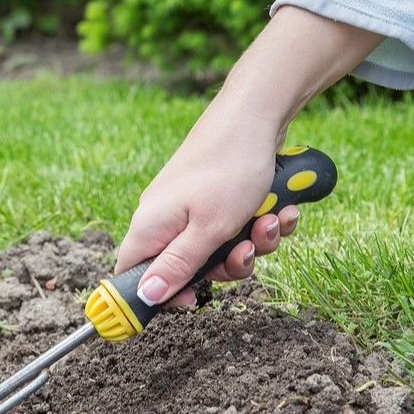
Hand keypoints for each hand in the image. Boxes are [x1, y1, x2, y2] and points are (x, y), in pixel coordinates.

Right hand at [114, 108, 297, 307]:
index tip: (194, 299)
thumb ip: (177, 266)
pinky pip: (235, 226)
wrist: (257, 114)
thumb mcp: (208, 229)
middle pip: (187, 267)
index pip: (133, 274)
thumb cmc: (229, 169)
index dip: (159, 295)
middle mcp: (166, 217)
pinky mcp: (216, 196)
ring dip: (252, 242)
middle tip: (246, 251)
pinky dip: (259, 222)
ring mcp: (192, 205)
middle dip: (227, 265)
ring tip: (271, 220)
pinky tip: (280, 207)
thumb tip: (145, 295)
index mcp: (151, 226)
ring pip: (219, 248)